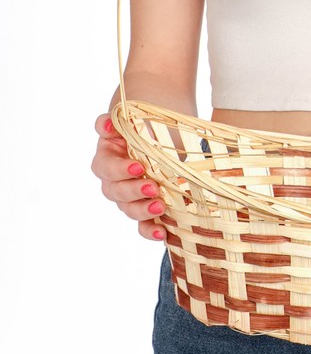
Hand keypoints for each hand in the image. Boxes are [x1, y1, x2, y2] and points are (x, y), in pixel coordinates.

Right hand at [91, 112, 166, 241]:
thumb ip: (113, 121)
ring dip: (143, 211)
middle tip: (153, 188)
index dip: (120, 169)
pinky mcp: (143, 208)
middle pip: (116, 192)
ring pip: (128, 209)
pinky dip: (149, 231)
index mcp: (107, 159)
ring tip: (160, 207)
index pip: (106, 168)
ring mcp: (128, 197)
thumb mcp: (127, 120)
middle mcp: (114, 181)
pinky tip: (162, 233)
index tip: (139, 166)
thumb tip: (107, 125)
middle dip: (134, 191)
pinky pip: (142, 225)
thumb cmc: (139, 128)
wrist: (156, 136)